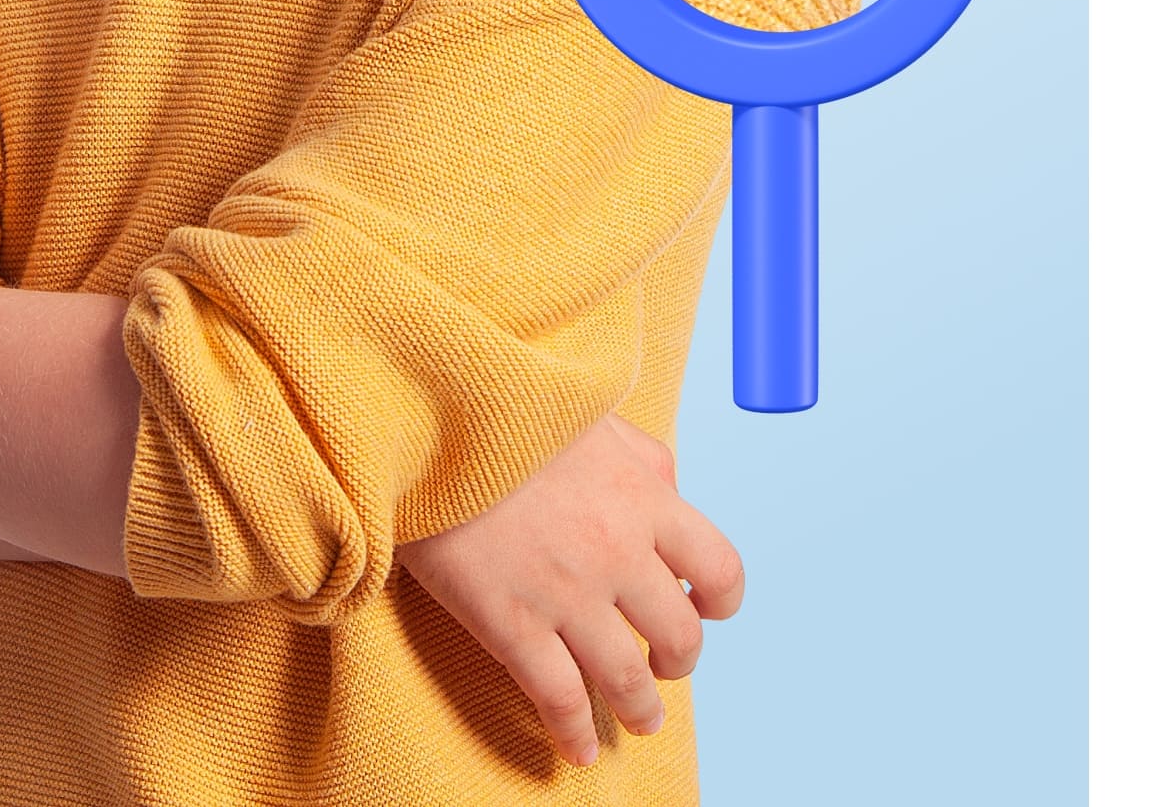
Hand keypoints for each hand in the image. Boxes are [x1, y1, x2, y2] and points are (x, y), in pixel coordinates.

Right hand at [395, 410, 743, 769]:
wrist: (433, 410)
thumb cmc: (510, 405)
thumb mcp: (595, 415)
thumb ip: (640, 457)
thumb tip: (668, 490)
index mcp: (644, 495)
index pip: (719, 568)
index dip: (718, 599)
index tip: (704, 609)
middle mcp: (618, 550)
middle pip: (678, 635)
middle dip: (677, 661)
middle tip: (663, 666)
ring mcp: (567, 593)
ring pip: (626, 678)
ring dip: (640, 709)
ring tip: (639, 720)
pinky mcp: (512, 622)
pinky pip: (559, 697)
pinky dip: (573, 732)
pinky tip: (575, 748)